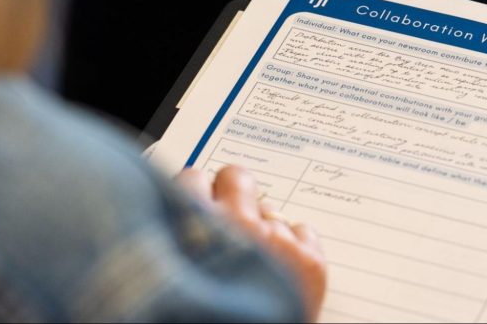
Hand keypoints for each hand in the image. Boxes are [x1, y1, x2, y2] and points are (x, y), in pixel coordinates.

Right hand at [177, 165, 326, 320]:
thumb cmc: (201, 315)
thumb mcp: (175, 273)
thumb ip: (177, 241)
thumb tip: (175, 218)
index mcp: (192, 226)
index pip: (190, 180)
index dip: (194, 197)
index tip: (197, 205)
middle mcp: (235, 225)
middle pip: (234, 177)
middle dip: (230, 195)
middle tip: (228, 220)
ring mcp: (277, 242)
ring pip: (271, 205)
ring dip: (262, 225)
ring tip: (255, 258)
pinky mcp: (311, 263)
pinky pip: (305, 230)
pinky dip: (296, 245)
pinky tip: (282, 268)